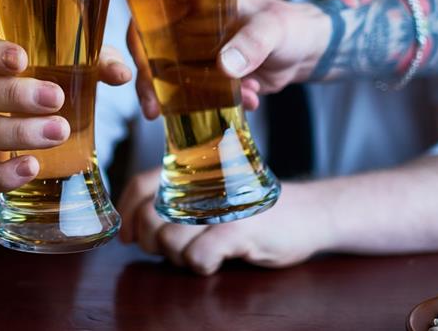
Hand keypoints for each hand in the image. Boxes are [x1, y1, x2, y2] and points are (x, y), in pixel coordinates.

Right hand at [0, 36, 131, 191]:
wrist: (51, 120)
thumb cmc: (57, 83)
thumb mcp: (80, 67)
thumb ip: (99, 64)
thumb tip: (121, 73)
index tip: (21, 59)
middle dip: (17, 95)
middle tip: (55, 98)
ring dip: (20, 132)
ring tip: (59, 132)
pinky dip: (4, 173)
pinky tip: (31, 168)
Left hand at [117, 168, 329, 274]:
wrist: (310, 214)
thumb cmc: (255, 211)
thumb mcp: (213, 200)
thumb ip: (177, 206)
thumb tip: (133, 231)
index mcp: (192, 173)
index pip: (141, 184)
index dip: (127, 212)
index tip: (127, 238)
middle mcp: (202, 185)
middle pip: (148, 216)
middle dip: (152, 241)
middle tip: (172, 248)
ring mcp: (220, 207)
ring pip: (170, 240)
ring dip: (180, 257)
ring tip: (203, 252)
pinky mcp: (239, 230)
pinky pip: (198, 256)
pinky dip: (202, 264)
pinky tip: (217, 259)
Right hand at [128, 0, 330, 119]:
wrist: (310, 51)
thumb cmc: (291, 26)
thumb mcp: (273, 29)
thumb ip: (251, 43)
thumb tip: (224, 66)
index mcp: (196, 1)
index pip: (151, 17)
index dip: (140, 42)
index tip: (142, 70)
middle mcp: (190, 26)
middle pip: (153, 51)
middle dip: (152, 82)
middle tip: (154, 109)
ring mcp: (198, 52)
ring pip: (172, 77)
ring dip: (187, 97)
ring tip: (217, 107)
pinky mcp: (210, 76)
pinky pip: (198, 93)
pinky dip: (218, 103)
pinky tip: (248, 99)